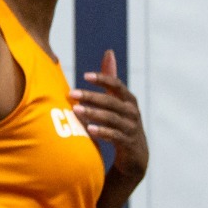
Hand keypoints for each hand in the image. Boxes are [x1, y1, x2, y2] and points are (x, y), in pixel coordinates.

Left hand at [73, 49, 147, 179]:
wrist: (135, 155)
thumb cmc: (122, 122)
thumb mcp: (118, 100)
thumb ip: (111, 79)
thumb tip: (109, 52)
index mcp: (128, 100)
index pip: (117, 85)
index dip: (103, 79)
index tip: (84, 75)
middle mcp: (132, 112)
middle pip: (111, 101)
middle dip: (91, 96)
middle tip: (71, 93)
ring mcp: (131, 127)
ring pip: (112, 118)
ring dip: (93, 113)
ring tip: (76, 110)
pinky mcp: (128, 143)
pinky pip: (115, 136)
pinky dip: (103, 132)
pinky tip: (89, 130)